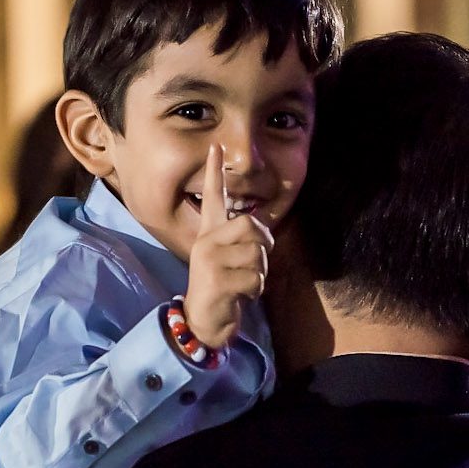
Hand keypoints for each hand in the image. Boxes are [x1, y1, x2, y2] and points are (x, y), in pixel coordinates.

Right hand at [183, 145, 273, 351]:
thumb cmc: (223, 290)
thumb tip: (264, 235)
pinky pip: (255, 278)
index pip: (213, 198)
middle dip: (264, 246)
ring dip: (260, 275)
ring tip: (243, 284)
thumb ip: (243, 244)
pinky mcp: (216, 280)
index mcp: (210, 234)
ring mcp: (209, 260)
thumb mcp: (231, 262)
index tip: (216, 146)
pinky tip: (239, 296)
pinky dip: (255, 291)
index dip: (214, 172)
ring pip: (257, 255)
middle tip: (257, 263)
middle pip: (251, 225)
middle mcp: (206, 242)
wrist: (203, 322)